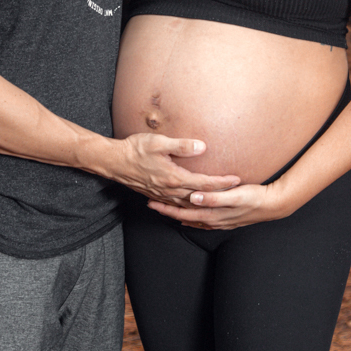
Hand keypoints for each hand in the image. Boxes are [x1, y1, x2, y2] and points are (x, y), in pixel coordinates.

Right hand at [115, 133, 239, 205]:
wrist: (114, 162)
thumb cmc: (135, 149)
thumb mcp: (159, 143)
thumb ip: (181, 146)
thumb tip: (202, 147)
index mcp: (174, 178)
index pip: (204, 183)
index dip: (221, 182)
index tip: (236, 180)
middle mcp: (170, 190)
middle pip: (200, 196)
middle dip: (218, 195)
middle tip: (235, 193)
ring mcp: (162, 194)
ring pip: (189, 204)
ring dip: (204, 203)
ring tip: (218, 202)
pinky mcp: (156, 195)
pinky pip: (176, 205)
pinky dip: (188, 207)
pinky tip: (192, 206)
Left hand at [148, 181, 292, 229]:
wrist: (273, 205)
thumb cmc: (254, 198)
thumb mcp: (235, 196)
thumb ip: (214, 197)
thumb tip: (194, 198)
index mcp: (212, 214)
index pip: (183, 212)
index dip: (167, 208)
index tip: (152, 202)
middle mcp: (212, 220)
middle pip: (184, 217)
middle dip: (167, 211)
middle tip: (150, 204)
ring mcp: (219, 221)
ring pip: (192, 219)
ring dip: (178, 214)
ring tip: (165, 209)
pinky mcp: (225, 218)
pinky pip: (202, 220)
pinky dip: (192, 218)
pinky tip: (190, 216)